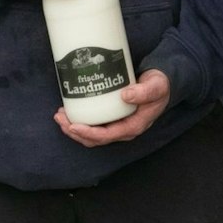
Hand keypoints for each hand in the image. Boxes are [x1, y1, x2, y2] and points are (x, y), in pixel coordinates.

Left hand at [54, 69, 170, 146]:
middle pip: (94, 139)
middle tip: (60, 118)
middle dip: (74, 131)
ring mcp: (116, 125)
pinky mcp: (111, 118)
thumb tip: (125, 95)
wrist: (162, 83)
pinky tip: (70, 112)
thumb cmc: (159, 86)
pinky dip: (79, 121)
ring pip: (91, 134)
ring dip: (73, 128)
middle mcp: (122, 129)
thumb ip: (144, 91)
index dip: (88, 133)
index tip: (73, 125)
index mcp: (133, 126)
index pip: (107, 136)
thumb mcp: (156, 87)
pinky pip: (93, 125)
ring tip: (60, 115)